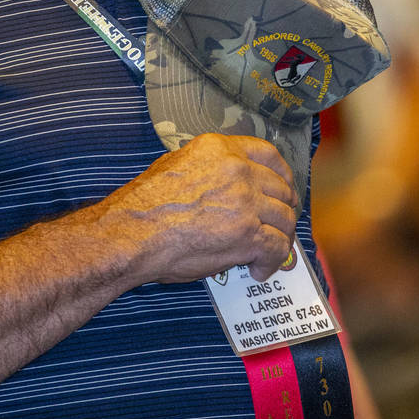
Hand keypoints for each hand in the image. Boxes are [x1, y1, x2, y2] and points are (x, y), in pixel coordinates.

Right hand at [101, 133, 297, 283]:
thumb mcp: (173, 165)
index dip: (281, 173)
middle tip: (277, 224)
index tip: (283, 186)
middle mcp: (237, 169)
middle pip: (280, 188)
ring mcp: (245, 201)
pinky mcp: (248, 234)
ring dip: (280, 238)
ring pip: (284, 219)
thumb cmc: (144, 204)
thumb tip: (219, 178)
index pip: (267, 153)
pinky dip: (272, 262)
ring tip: (267, 252)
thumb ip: (205, 166)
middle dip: (283, 209)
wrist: (134, 232)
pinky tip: (258, 269)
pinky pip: (277, 248)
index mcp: (218, 149)